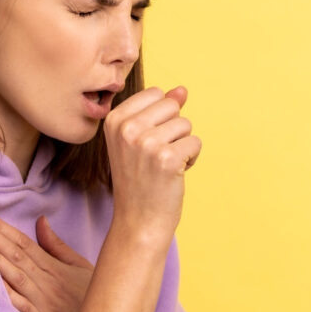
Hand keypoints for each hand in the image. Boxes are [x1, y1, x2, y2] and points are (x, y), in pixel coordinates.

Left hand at [0, 212, 93, 311]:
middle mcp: (46, 282)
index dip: (4, 229)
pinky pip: (18, 306)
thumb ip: (57, 245)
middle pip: (16, 256)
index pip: (25, 244)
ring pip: (14, 277)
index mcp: (54, 268)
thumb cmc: (89, 298)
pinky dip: (4, 293)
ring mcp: (42, 303)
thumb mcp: (80, 266)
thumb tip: (40, 221)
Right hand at [103, 85, 200, 240]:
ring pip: (186, 124)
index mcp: (114, 119)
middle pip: (172, 106)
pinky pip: (196, 142)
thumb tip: (182, 90)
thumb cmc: (140, 179)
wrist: (138, 221)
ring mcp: (147, 143)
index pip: (156, 93)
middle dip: (173, 129)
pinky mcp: (168, 159)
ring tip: (164, 166)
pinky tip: (174, 174)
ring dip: (183, 145)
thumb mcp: (139, 140)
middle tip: (156, 156)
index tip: (146, 141)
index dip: (160, 117)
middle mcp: (127, 129)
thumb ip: (159, 111)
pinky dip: (191, 159)